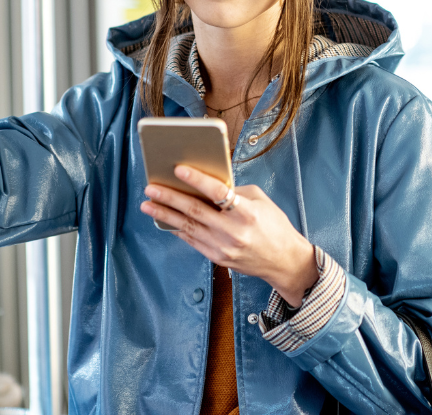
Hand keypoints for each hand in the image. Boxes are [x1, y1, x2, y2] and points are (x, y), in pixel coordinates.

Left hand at [141, 166, 319, 306]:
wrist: (283, 261)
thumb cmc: (275, 227)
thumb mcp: (261, 201)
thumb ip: (235, 192)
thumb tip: (208, 185)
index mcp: (247, 213)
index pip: (217, 192)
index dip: (196, 180)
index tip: (178, 169)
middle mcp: (233, 232)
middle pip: (195, 211)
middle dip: (170, 198)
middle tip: (151, 187)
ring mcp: (223, 247)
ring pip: (187, 227)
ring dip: (165, 214)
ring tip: (148, 205)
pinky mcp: (217, 258)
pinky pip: (192, 240)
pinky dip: (177, 229)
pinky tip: (165, 221)